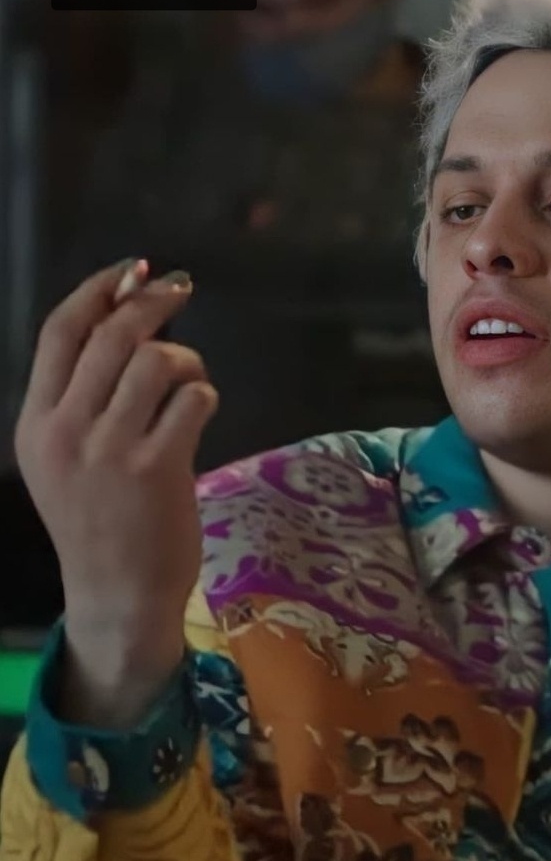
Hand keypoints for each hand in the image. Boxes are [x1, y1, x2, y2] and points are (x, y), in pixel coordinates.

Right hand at [14, 259, 217, 723]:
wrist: (117, 592)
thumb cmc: (98, 521)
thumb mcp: (62, 460)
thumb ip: (80, 401)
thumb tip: (127, 326)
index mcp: (36, 422)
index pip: (60, 332)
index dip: (98, 289)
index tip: (132, 269)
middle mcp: (66, 430)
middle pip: (112, 335)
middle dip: (153, 302)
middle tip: (181, 288)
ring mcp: (110, 450)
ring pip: (154, 360)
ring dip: (184, 358)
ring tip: (190, 381)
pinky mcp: (157, 468)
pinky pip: (192, 399)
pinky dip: (203, 394)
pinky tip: (199, 411)